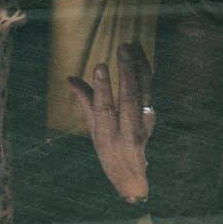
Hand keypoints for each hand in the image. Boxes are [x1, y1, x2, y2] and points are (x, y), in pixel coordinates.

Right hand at [66, 42, 154, 202]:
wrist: (133, 176)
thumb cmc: (108, 152)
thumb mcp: (93, 132)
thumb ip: (85, 103)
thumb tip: (70, 78)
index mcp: (108, 137)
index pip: (105, 110)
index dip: (103, 88)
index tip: (100, 65)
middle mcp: (127, 132)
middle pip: (129, 99)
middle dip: (126, 72)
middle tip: (122, 48)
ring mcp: (144, 126)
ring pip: (143, 93)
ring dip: (139, 68)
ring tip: (133, 47)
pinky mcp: (152, 119)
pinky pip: (150, 92)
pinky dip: (147, 73)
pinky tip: (143, 57)